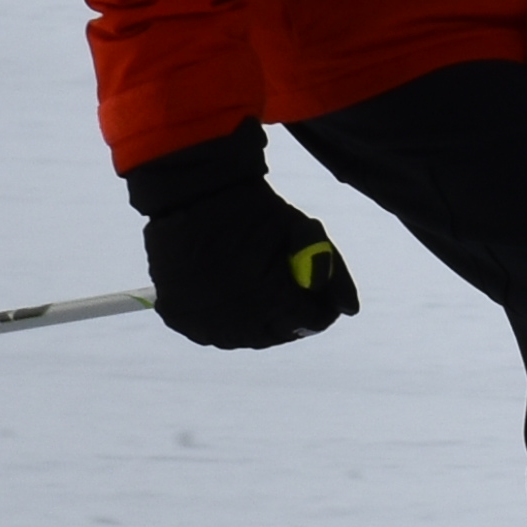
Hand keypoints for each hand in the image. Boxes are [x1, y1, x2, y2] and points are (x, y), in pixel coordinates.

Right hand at [130, 129, 361, 349]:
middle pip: (277, 334)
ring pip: (241, 337)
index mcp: (273, 300)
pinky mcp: (177, 316)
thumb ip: (333, 273)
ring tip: (256, 292)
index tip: (320, 294)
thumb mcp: (304, 233)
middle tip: (291, 297)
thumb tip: (349, 310)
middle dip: (290, 316)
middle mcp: (237, 321)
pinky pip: (207, 330)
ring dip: (255, 321)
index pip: (312, 320)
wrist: (192, 189)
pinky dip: (219, 317)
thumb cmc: (254, 208)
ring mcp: (204, 322)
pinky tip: (224, 294)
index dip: (321, 306)